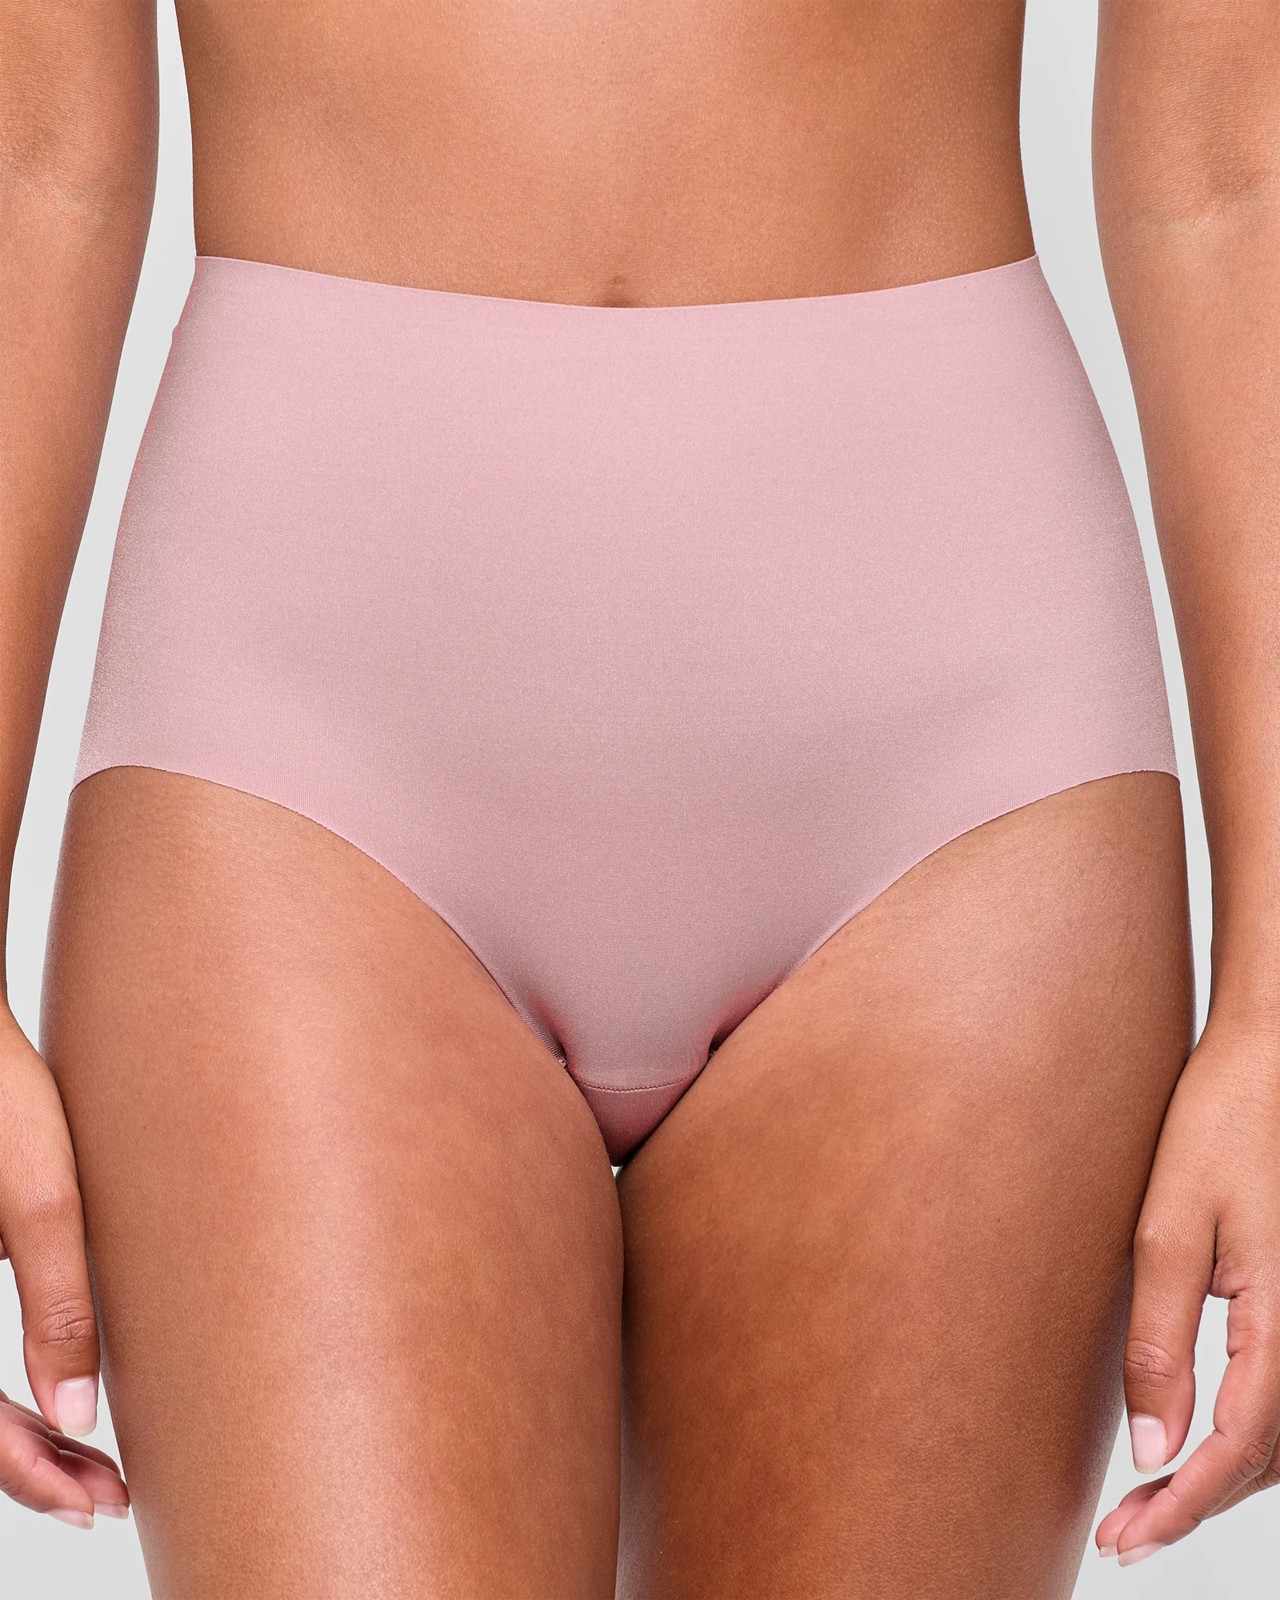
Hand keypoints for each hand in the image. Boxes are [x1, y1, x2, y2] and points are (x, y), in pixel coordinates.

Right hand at [0, 1010, 127, 1526]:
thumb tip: (80, 1414)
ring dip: (18, 1437)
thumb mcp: (40, 1194)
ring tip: (95, 1468)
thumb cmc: (1, 1094)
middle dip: (31, 1467)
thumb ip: (58, 1302)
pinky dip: (6, 1390)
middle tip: (107, 1499)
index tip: (102, 1501)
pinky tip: (60, 1399)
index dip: (34, 1474)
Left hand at [1097, 1020, 1279, 1565]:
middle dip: (1194, 1506)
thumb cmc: (1218, 1128)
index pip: (1238, 1450)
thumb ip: (1162, 1343)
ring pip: (1279, 1440)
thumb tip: (1153, 1450)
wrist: (1264, 1065)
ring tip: (1146, 1506)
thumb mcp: (1170, 1230)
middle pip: (1266, 1460)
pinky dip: (1243, 1441)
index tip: (1123, 1540)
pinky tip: (1194, 1446)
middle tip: (1121, 1538)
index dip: (1180, 1505)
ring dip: (1218, 1480)